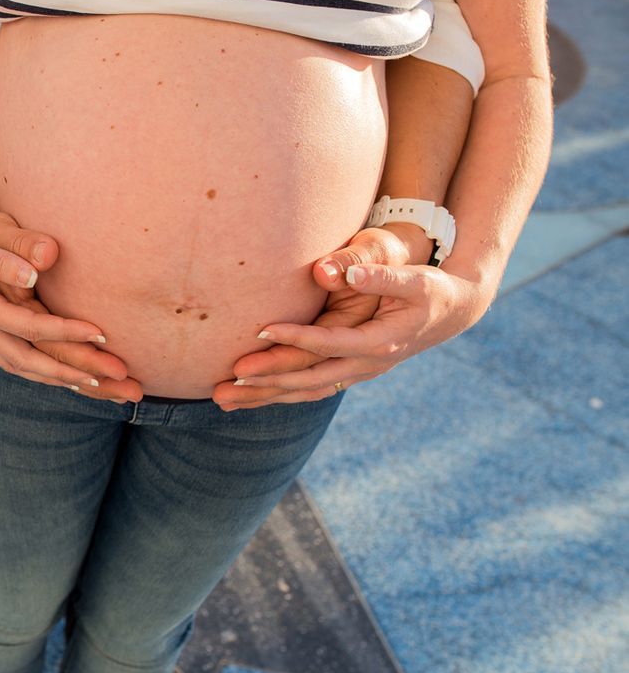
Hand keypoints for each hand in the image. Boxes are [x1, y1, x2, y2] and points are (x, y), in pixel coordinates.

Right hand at [0, 214, 135, 395]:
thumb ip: (0, 258)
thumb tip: (33, 275)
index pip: (31, 328)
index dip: (67, 332)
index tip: (101, 333)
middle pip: (31, 362)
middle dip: (74, 372)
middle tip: (114, 378)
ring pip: (22, 368)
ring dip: (60, 380)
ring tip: (98, 387)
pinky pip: (13, 363)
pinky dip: (39, 374)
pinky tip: (60, 378)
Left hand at [212, 225, 487, 409]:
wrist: (451, 311)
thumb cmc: (429, 287)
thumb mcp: (412, 276)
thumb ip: (378, 274)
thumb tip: (345, 272)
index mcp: (378, 342)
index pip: (328, 344)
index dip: (294, 338)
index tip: (259, 329)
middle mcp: (366, 366)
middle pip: (309, 379)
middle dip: (266, 382)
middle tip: (224, 383)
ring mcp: (357, 374)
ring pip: (305, 391)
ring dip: (264, 397)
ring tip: (222, 400)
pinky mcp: (349, 373)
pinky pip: (309, 390)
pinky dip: (278, 395)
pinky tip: (248, 399)